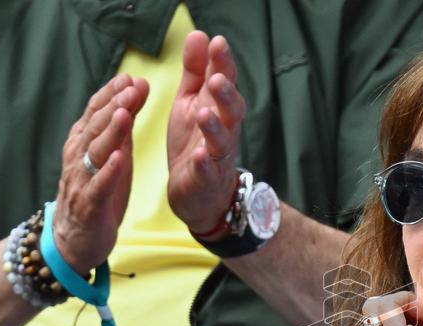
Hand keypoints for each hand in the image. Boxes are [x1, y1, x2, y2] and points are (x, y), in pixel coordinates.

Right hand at [54, 74, 148, 273]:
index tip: (131, 77)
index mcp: (84, 142)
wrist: (76, 238)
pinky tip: (120, 159)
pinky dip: (108, 171)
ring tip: (125, 113)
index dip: (112, 93)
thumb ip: (123, 125)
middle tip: (132, 86)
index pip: (96, 111)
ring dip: (110, 131)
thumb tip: (135, 88)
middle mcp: (79, 156)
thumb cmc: (98, 190)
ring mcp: (82, 179)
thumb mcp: (114, 153)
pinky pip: (99, 185)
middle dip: (114, 105)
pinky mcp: (89, 204)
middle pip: (95, 126)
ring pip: (95, 151)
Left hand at [167, 31, 245, 233]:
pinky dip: (205, 164)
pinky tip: (200, 156)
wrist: (199, 193)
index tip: (217, 42)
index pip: (225, 82)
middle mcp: (225, 131)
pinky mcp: (207, 179)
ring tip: (204, 114)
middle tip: (217, 78)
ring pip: (223, 140)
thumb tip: (199, 34)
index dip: (222, 63)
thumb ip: (195, 72)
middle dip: (225, 94)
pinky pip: (208, 171)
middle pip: (232, 110)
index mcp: (219, 109)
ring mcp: (218, 156)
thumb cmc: (195, 143)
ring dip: (215, 127)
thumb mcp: (191, 102)